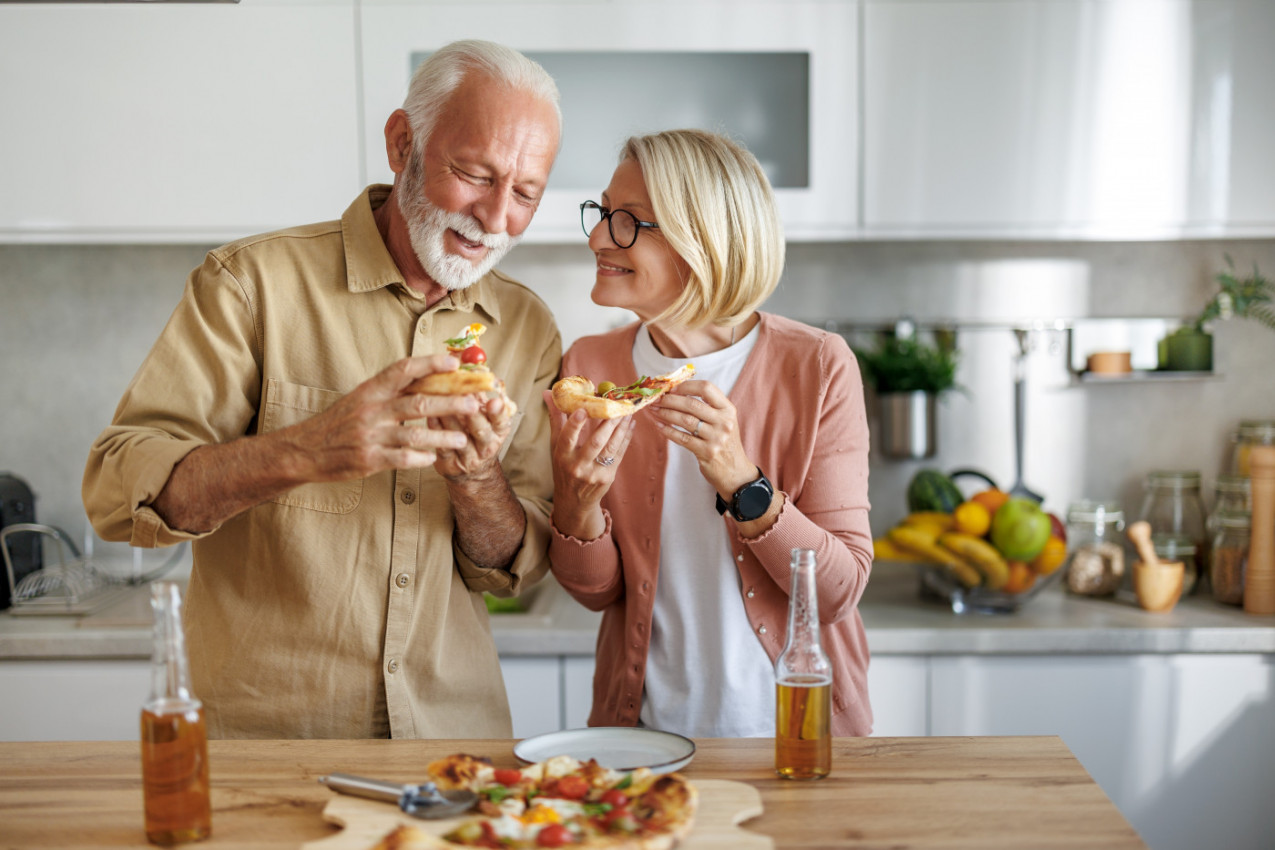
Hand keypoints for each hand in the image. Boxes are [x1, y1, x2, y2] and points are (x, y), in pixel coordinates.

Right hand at [286, 355, 476, 480]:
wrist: (304, 449)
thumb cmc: (339, 423)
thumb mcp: (360, 399)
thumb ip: (390, 392)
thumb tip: (426, 378)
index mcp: (371, 390)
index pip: (403, 370)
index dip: (429, 363)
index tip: (453, 361)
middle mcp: (371, 409)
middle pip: (418, 402)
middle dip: (450, 402)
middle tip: (473, 403)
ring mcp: (370, 435)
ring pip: (415, 433)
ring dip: (442, 436)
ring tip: (462, 439)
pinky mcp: (369, 459)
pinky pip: (402, 458)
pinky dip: (420, 457)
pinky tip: (433, 458)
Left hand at [430, 391, 518, 481]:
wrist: (470, 469)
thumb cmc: (475, 432)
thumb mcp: (484, 415)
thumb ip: (480, 393)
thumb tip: (470, 364)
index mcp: (499, 430)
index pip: (502, 421)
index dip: (498, 412)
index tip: (494, 401)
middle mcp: (487, 445)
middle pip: (481, 430)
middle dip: (471, 414)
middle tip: (462, 397)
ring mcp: (470, 457)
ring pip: (460, 438)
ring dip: (450, 419)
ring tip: (441, 402)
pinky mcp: (451, 463)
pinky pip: (443, 447)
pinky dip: (437, 430)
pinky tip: (430, 417)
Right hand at [543, 389, 636, 539]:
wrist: (574, 501)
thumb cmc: (564, 468)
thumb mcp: (556, 447)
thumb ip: (555, 419)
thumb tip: (548, 392)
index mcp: (561, 456)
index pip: (566, 438)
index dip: (574, 424)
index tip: (583, 409)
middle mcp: (577, 466)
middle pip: (594, 442)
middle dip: (607, 423)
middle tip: (616, 405)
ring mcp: (594, 473)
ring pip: (610, 447)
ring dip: (621, 428)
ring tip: (627, 412)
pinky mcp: (608, 477)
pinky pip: (619, 454)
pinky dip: (625, 438)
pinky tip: (630, 425)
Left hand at [651, 379, 757, 496]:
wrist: (735, 471)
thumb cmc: (725, 442)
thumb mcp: (724, 421)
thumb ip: (707, 407)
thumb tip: (676, 392)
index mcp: (728, 409)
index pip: (706, 388)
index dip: (686, 386)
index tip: (671, 388)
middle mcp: (724, 422)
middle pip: (692, 404)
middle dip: (670, 400)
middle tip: (656, 399)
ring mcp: (716, 438)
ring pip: (685, 420)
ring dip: (666, 413)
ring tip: (654, 410)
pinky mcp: (707, 452)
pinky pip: (682, 438)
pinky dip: (668, 430)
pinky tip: (659, 425)